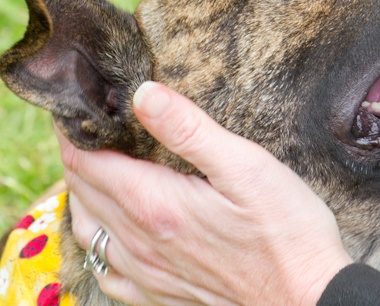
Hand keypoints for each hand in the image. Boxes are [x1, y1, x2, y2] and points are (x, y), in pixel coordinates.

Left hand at [59, 81, 351, 305]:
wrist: (306, 298)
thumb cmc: (285, 230)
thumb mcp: (245, 165)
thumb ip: (189, 129)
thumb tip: (142, 94)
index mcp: (155, 204)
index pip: (88, 163)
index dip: (73, 133)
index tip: (75, 107)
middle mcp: (141, 242)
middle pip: (83, 193)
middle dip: (76, 156)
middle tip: (84, 128)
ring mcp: (148, 273)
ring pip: (89, 231)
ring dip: (83, 196)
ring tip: (93, 170)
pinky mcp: (162, 294)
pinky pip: (108, 270)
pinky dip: (98, 241)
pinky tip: (112, 232)